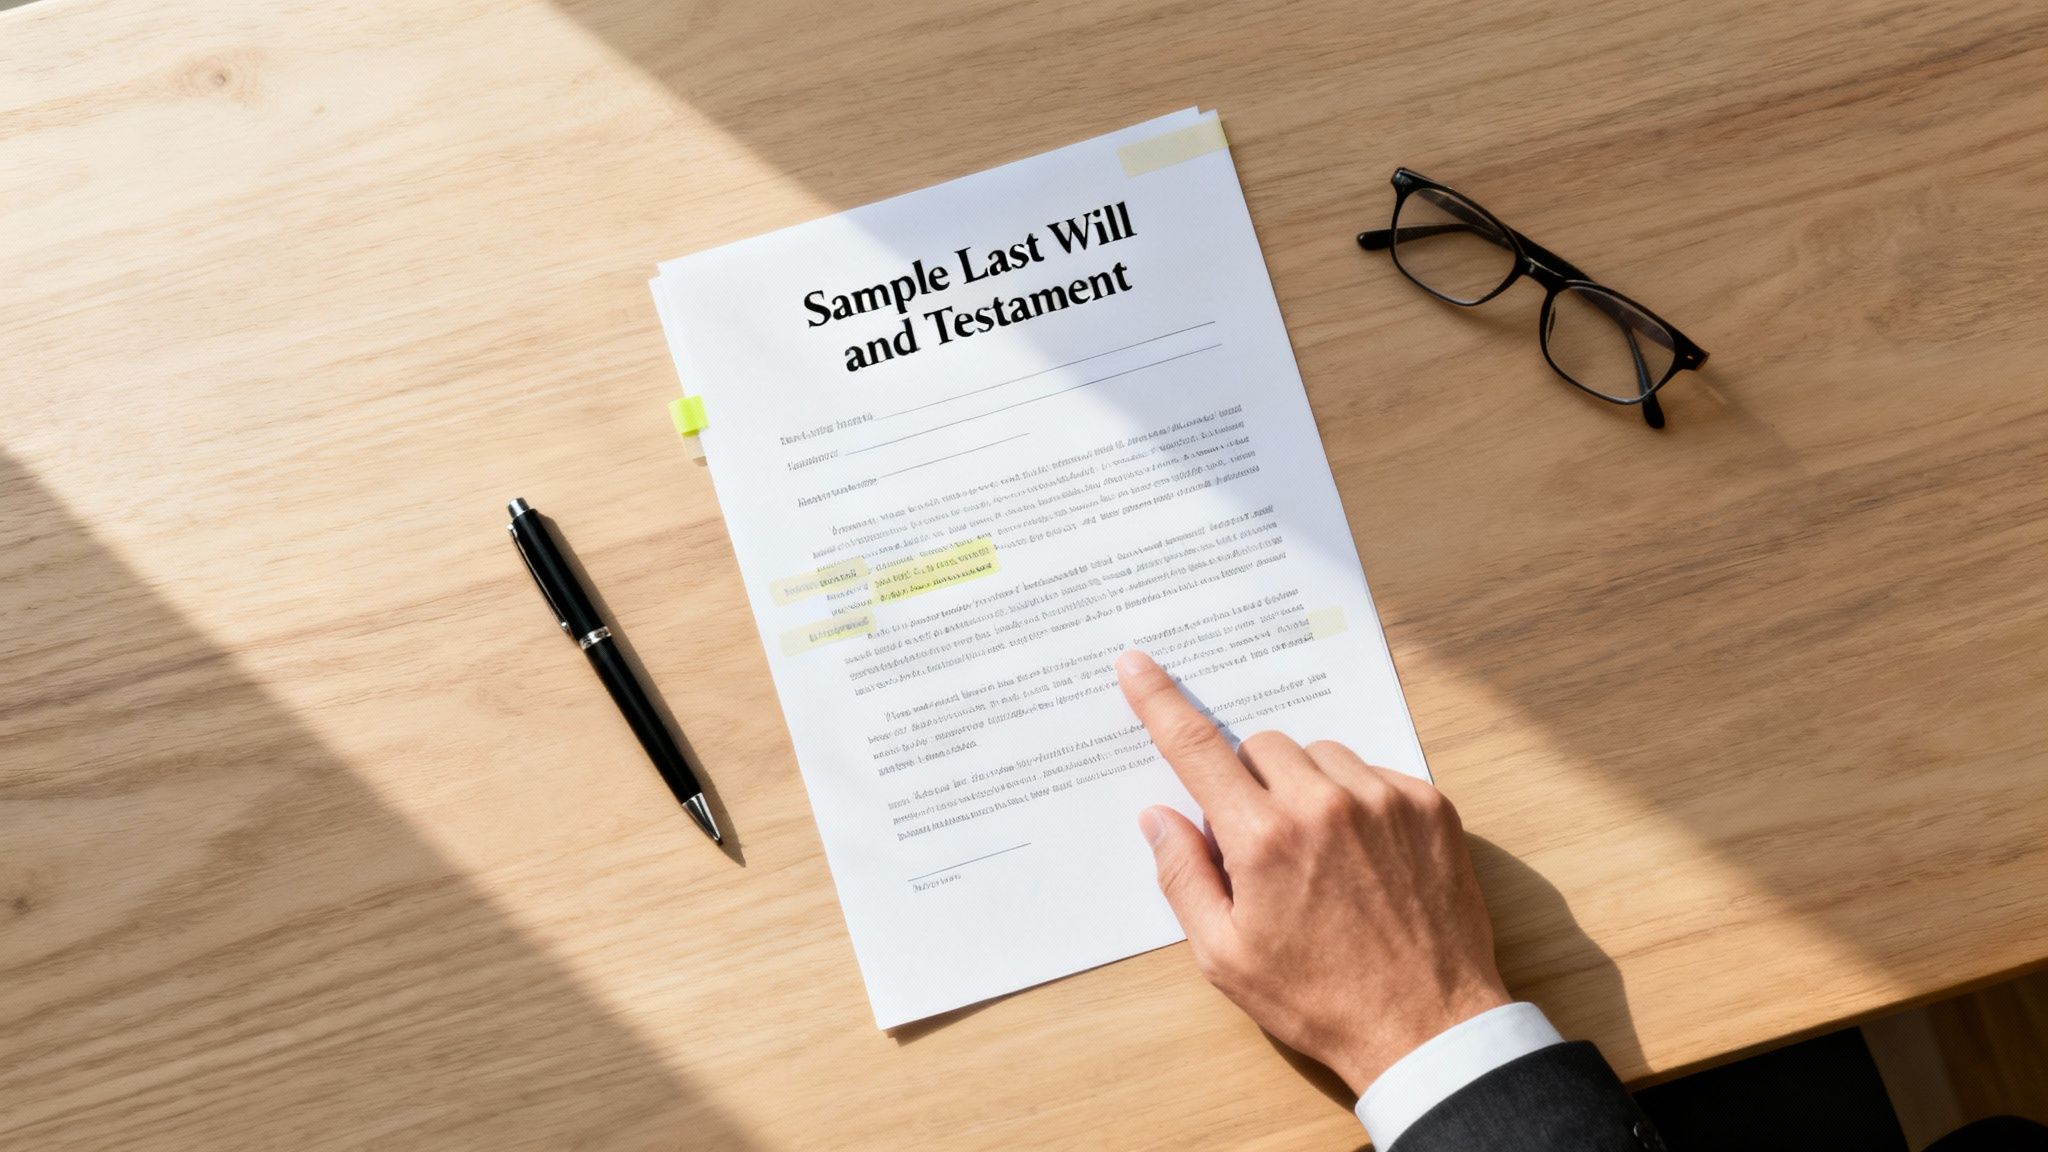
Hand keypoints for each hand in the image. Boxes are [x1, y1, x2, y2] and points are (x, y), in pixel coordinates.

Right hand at [1115, 649, 1509, 1093]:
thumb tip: (1158, 816)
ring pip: (1318, 753)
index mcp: (1263, 839)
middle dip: (1247, 781)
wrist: (1427, 1028)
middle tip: (1260, 841)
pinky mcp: (1429, 804)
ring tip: (1319, 851)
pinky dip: (1356, 797)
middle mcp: (1323, 804)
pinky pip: (1372, 770)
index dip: (1159, 702)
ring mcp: (1382, 799)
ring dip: (1304, 784)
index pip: (1195, 749)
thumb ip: (1183, 877)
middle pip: (1260, 747)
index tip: (1137, 665)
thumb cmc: (1320, 1000)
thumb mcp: (1225, 956)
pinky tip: (1362, 853)